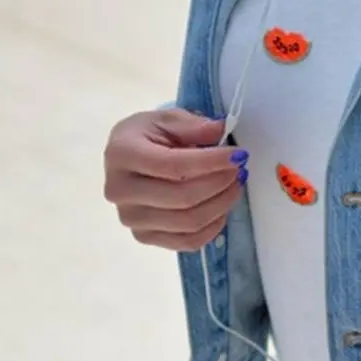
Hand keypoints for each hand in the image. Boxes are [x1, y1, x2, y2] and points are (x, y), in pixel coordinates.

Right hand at [102, 108, 247, 250]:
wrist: (129, 158)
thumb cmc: (149, 136)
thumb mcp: (168, 119)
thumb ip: (193, 125)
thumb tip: (220, 131)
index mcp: (122, 155)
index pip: (174, 165)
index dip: (212, 162)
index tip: (239, 155)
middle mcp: (120, 190)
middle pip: (183, 198)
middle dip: (220, 183)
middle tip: (240, 170)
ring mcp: (131, 218)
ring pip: (188, 222)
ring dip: (221, 204)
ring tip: (235, 185)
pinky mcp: (144, 236)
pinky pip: (187, 242)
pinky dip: (213, 227)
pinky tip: (222, 207)